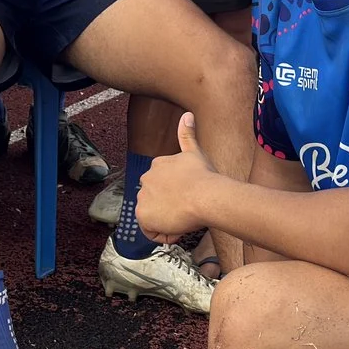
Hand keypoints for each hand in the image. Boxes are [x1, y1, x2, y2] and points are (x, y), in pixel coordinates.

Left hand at [132, 113, 212, 243]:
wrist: (206, 196)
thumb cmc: (205, 177)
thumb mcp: (195, 152)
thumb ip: (187, 134)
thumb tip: (188, 114)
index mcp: (156, 166)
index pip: (162, 186)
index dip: (177, 195)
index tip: (191, 197)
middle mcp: (145, 180)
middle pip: (156, 202)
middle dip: (170, 209)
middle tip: (189, 209)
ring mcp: (142, 197)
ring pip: (154, 217)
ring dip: (168, 222)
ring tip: (185, 218)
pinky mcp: (143, 215)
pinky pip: (152, 232)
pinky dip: (165, 234)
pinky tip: (179, 228)